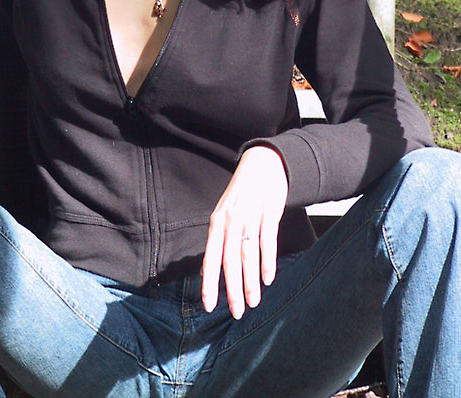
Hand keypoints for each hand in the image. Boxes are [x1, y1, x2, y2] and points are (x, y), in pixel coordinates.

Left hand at [201, 145, 287, 319]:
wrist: (262, 164)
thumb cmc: (242, 194)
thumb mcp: (224, 213)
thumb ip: (217, 240)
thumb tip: (207, 271)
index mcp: (217, 222)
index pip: (210, 258)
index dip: (209, 283)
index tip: (209, 306)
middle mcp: (231, 220)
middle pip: (229, 261)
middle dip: (232, 290)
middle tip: (236, 313)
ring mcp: (249, 216)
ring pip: (248, 254)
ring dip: (250, 281)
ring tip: (253, 302)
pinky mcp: (268, 212)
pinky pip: (267, 241)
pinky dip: (267, 261)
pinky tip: (268, 279)